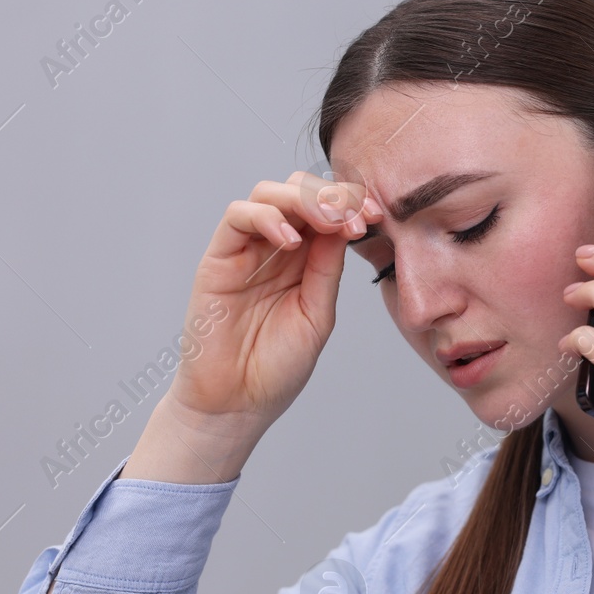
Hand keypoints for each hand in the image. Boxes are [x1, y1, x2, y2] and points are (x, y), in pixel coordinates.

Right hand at [169, 172, 377, 427]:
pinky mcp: (217, 259)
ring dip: (303, 199)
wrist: (237, 404)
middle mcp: (273, 248)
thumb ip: (327, 269)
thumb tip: (345, 224)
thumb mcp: (317, 314)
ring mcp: (244, 251)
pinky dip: (267, 217)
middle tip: (356, 218)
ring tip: (328, 223)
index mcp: (304, 260)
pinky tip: (290, 240)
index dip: (351, 204)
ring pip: (268, 194)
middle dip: (332, 195)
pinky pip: (237, 217)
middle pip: (298, 190)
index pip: (326, 210)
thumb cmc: (276, 367)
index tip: (375, 217)